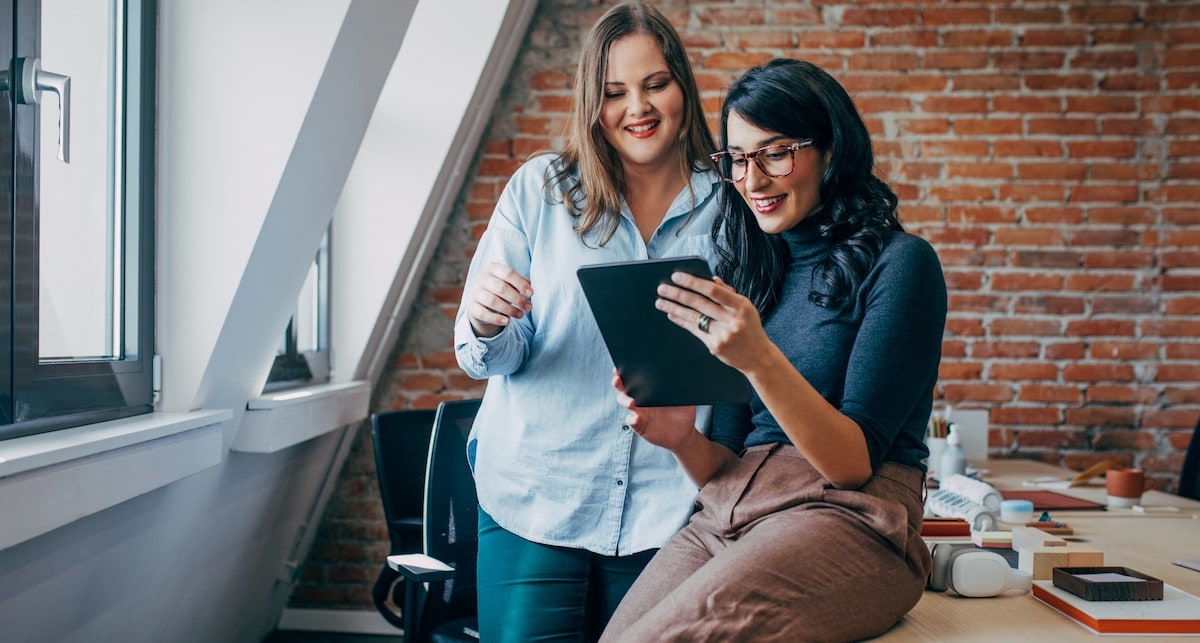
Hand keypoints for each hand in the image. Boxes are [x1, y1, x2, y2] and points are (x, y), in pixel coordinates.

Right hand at [466, 262, 532, 337]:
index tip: (531, 294)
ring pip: (493, 301)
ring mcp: (475, 292)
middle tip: (528, 307)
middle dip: (517, 299)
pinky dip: (496, 319)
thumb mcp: (511, 283)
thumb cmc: (501, 291)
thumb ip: (521, 283)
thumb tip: (530, 286)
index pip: (508, 273)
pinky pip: (483, 313)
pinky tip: (507, 322)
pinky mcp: (472, 307)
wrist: (482, 303)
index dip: (521, 284)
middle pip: (501, 287)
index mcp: (492, 268)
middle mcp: (482, 278)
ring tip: (521, 315)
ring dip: (510, 310)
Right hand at [613, 370, 696, 450]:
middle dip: (618, 382)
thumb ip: (683, 385)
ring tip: (632, 402)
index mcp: (648, 387)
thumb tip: (683, 371)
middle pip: (623, 388)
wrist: (683, 433)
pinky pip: (632, 421)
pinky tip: (637, 419)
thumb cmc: (683, 411)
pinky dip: (633, 420)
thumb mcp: (686, 397)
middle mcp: (639, 398)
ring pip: (625, 403)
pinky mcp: (639, 425)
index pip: (634, 376)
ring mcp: (638, 411)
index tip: (622, 363)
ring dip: (625, 401)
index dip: (625, 370)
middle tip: (618, 379)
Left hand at [655, 273, 772, 372]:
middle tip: (662, 288)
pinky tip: (672, 315)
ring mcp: (723, 335)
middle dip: (678, 294)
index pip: (714, 291)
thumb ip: (728, 293)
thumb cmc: (750, 329)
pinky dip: (682, 321)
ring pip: (694, 318)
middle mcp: (732, 320)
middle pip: (700, 304)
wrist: (758, 357)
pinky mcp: (715, 347)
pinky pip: (694, 331)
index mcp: (741, 306)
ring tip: (660, 302)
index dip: (694, 282)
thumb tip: (711, 279)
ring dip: (674, 308)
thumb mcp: (746, 308)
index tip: (678, 277)